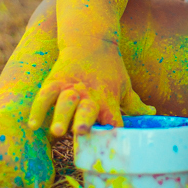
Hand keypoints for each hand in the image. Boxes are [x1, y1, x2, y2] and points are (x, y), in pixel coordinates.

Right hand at [27, 41, 154, 137]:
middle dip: (84, 121)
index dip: (112, 133)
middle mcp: (89, 94)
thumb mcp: (124, 85)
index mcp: (108, 99)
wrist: (90, 40)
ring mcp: (70, 87)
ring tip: (56, 131)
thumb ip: (135, 104)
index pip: (113, 119)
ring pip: (65, 102)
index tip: (113, 147)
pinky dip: (38, 110)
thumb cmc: (109, 68)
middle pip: (87, 109)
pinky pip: (44, 96)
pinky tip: (33, 125)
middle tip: (82, 132)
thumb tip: (154, 113)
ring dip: (61, 116)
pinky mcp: (54, 81)